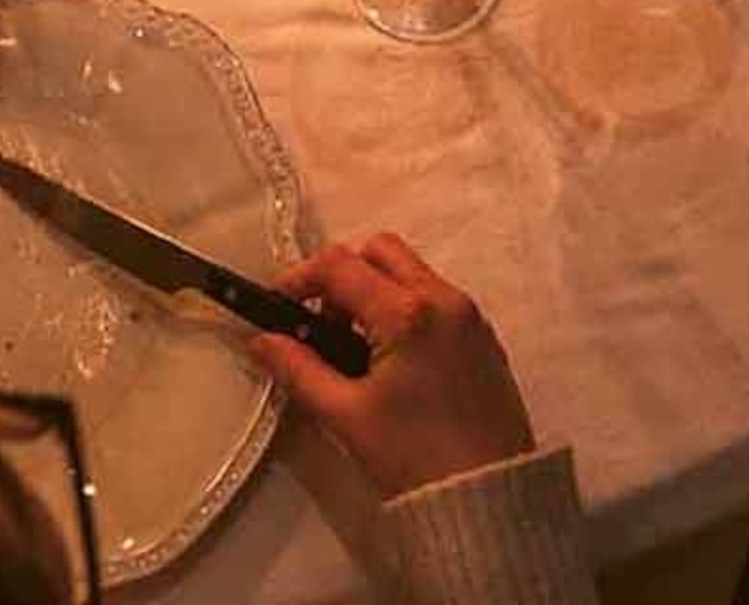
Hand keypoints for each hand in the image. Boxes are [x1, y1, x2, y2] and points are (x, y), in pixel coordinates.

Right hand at [252, 237, 533, 500]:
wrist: (487, 499)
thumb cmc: (413, 459)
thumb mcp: (347, 416)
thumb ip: (299, 371)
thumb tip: (261, 341)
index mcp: (407, 312)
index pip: (340, 266)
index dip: (299, 279)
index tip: (276, 307)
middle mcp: (443, 297)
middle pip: (381, 251)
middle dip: (342, 275)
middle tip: (320, 326)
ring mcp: (468, 314)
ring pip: (411, 270)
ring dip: (375, 290)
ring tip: (354, 350)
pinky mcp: (483, 335)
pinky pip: (435, 297)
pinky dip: (405, 308)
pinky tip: (391, 360)